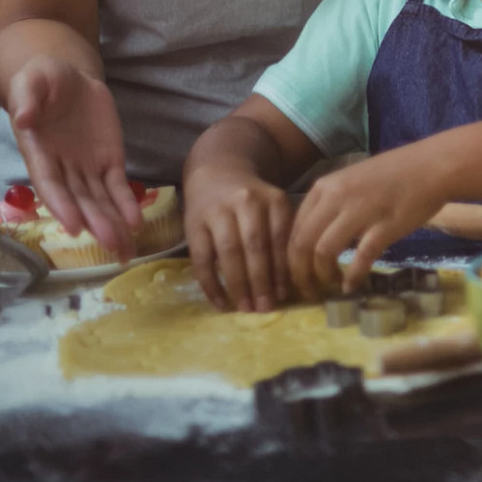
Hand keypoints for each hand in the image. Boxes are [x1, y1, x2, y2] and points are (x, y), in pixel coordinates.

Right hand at [6, 55, 138, 261]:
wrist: (68, 78)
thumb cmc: (42, 80)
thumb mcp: (31, 82)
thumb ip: (26, 100)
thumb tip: (24, 118)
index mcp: (39, 152)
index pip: (50, 184)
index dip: (61, 205)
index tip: (73, 226)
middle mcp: (63, 167)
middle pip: (79, 199)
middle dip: (95, 222)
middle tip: (110, 244)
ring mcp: (86, 166)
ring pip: (99, 199)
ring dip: (112, 222)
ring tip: (125, 246)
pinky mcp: (109, 159)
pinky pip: (118, 185)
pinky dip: (126, 204)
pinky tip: (136, 222)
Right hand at [185, 165, 291, 312]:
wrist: (217, 173)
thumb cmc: (251, 202)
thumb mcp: (273, 209)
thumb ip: (281, 237)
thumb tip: (287, 286)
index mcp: (273, 199)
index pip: (279, 238)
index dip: (282, 269)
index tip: (284, 295)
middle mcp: (246, 202)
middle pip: (255, 246)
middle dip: (261, 281)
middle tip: (265, 308)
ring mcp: (218, 211)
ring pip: (229, 252)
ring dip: (238, 284)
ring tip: (245, 308)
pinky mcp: (194, 223)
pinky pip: (202, 258)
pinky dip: (211, 284)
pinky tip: (221, 303)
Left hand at [285, 150, 446, 299]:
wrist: (433, 166)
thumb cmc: (395, 173)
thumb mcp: (352, 181)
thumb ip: (330, 205)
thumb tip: (314, 239)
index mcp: (325, 187)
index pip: (293, 229)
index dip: (288, 258)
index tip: (295, 274)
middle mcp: (336, 197)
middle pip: (302, 244)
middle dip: (299, 273)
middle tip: (307, 289)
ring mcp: (360, 212)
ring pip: (323, 252)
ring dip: (322, 276)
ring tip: (329, 286)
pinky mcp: (384, 226)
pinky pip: (360, 257)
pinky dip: (353, 276)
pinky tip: (352, 286)